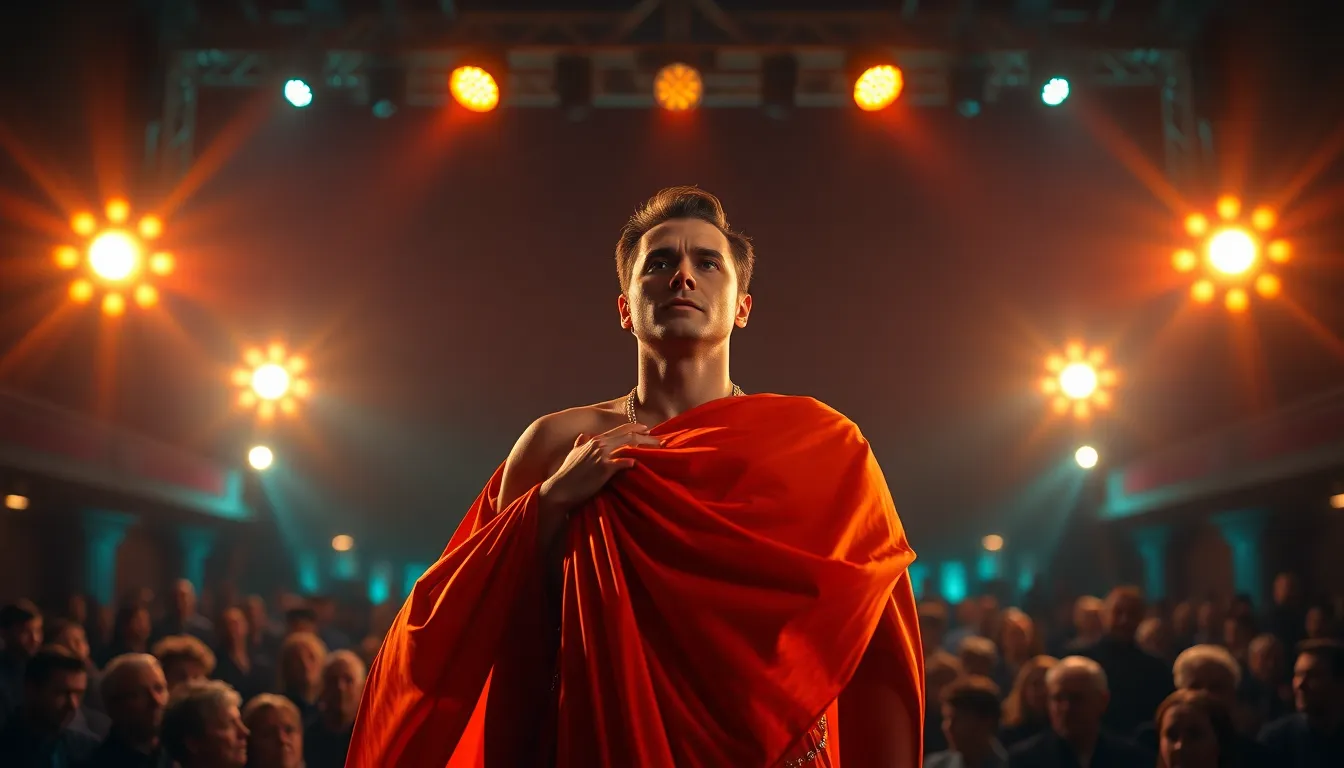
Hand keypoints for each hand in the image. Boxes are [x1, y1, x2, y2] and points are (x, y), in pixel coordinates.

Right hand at [538, 423, 660, 516]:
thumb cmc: (566, 474)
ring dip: (646, 448)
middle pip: (629, 436)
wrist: (559, 489)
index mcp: (595, 441)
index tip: (648, 430)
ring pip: (629, 447)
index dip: (636, 428)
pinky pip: (623, 463)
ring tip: (658, 450)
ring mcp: (602, 456)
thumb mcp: (573, 454)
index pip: (620, 430)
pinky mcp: (604, 470)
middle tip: (660, 441)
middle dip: (647, 437)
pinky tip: (639, 465)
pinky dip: (632, 462)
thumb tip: (584, 436)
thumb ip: (580, 444)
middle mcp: (600, 445)